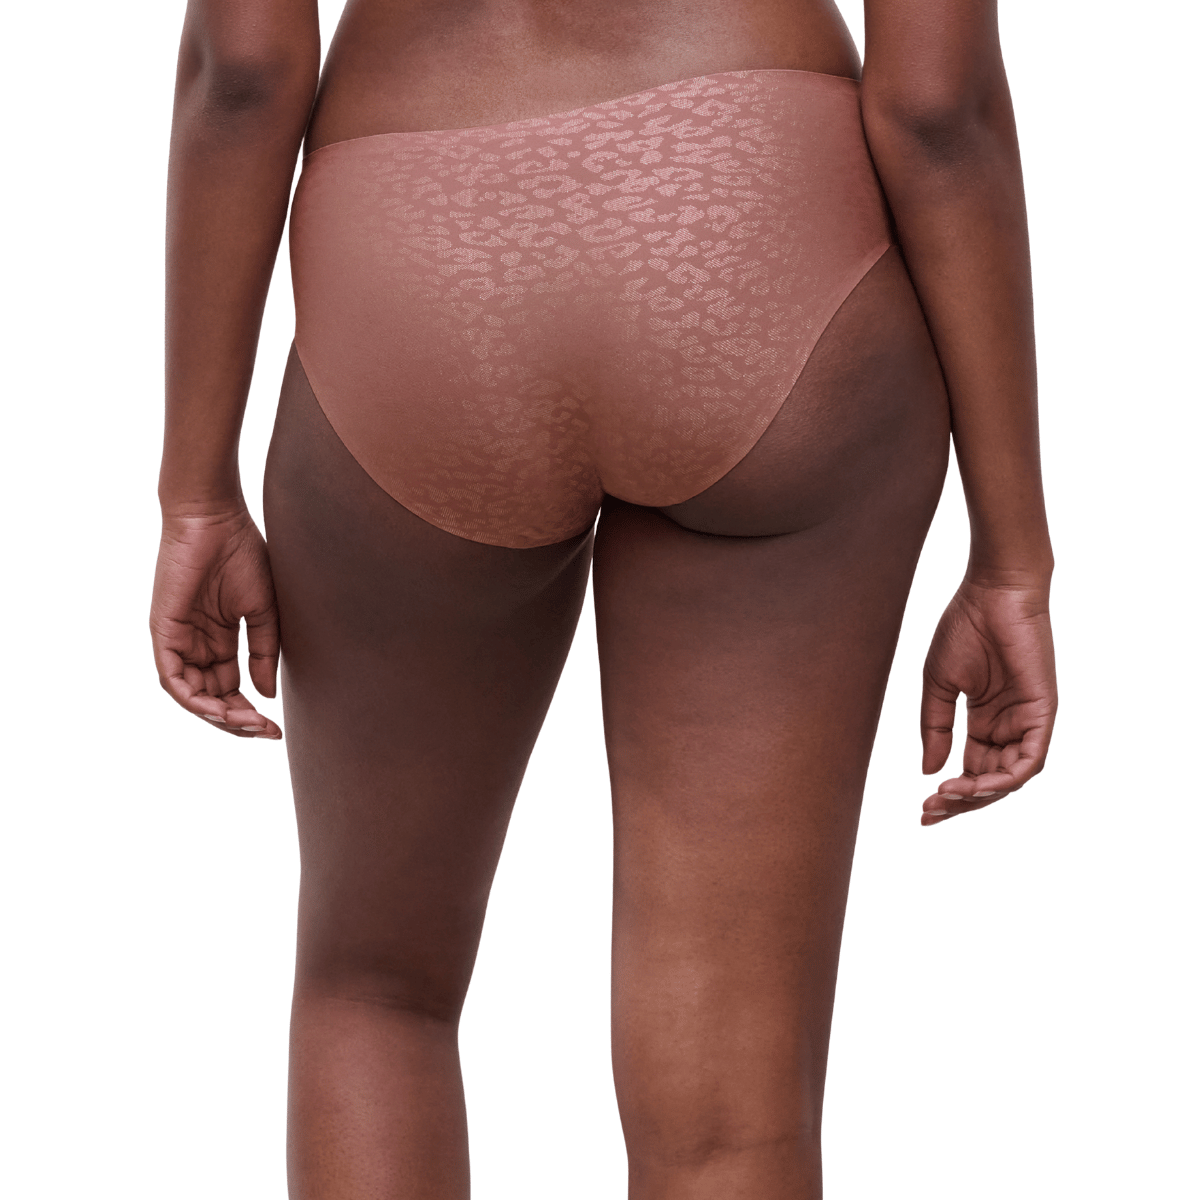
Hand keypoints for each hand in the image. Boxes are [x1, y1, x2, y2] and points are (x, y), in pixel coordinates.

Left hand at [151, 508, 281, 738]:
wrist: (215, 518)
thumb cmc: (242, 553)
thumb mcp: (263, 611)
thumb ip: (263, 653)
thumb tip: (266, 693)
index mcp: (219, 639)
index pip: (230, 688)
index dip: (251, 712)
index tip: (276, 728)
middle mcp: (196, 644)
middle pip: (211, 698)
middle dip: (236, 721)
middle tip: (263, 732)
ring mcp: (178, 639)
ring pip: (190, 695)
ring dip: (217, 716)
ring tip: (245, 723)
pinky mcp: (163, 631)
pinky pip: (171, 678)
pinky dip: (192, 698)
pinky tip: (217, 710)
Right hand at [920, 578, 1055, 823]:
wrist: (992, 591)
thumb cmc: (964, 626)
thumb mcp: (938, 685)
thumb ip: (935, 729)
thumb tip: (928, 771)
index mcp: (984, 720)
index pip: (971, 771)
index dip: (949, 795)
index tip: (922, 808)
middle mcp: (1008, 726)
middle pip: (990, 781)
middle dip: (961, 802)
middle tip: (930, 812)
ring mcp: (1027, 720)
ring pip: (1011, 778)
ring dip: (981, 795)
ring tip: (949, 797)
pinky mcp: (1043, 712)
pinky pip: (1031, 760)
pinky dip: (1006, 778)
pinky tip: (976, 784)